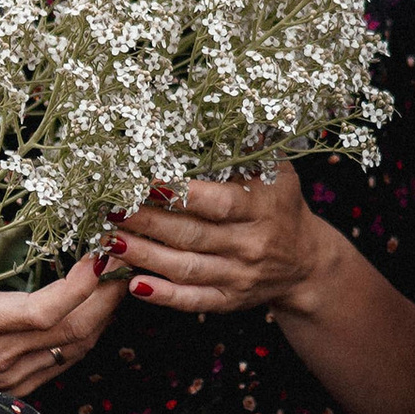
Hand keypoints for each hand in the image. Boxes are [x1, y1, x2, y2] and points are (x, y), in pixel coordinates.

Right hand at [0, 201, 128, 403]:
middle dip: (109, 294)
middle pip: (80, 328)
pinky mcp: (15, 387)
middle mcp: (7, 352)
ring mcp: (15, 374)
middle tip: (123, 259)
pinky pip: (64, 363)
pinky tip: (88, 315)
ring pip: (78, 348)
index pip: (50, 308)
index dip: (84, 284)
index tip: (99, 253)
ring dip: (103, 316)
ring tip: (114, 282)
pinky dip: (84, 337)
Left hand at [108, 165, 336, 319]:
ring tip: (108, 240)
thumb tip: (222, 112)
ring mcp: (239, 276)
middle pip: (191, 234)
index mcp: (261, 209)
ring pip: (185, 268)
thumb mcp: (277, 171)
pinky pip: (193, 300)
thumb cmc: (280, 205)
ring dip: (144, 255)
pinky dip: (163, 296)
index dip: (180, 194)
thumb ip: (251, 146)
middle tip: (110, 207)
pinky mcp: (229, 300)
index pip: (217, 202)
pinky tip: (133, 284)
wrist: (306, 263)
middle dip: (147, 221)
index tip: (144, 181)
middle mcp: (250, 245)